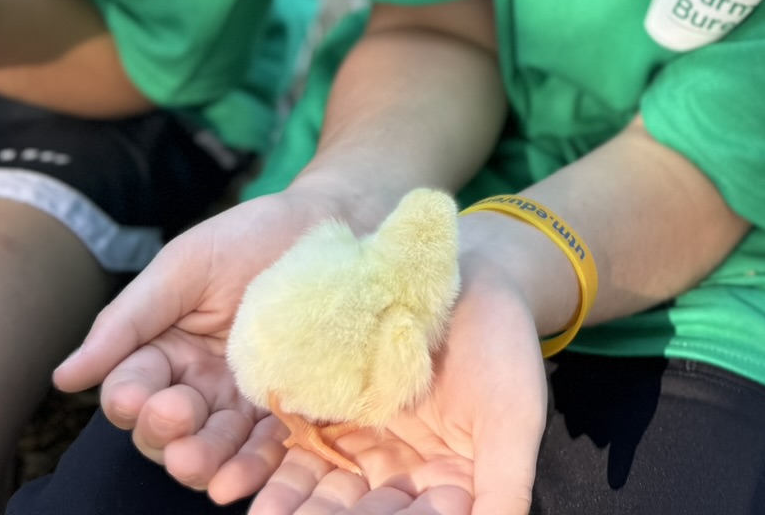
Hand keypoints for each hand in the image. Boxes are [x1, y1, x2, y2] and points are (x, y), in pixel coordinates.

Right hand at [53, 183, 353, 500]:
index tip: (139, 398)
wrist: (334, 225)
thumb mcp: (185, 266)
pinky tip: (241, 479)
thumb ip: (127, 320)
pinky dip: (251, 468)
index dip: (130, 401)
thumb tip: (64, 378)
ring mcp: (243, 403)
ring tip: (204, 466)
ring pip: (211, 448)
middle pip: (166, 431)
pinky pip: (266, 449)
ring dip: (203, 462)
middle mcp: (198, 385)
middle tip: (178, 420)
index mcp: (165, 351)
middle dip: (166, 434)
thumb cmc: (253, 236)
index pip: (132, 390)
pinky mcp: (291, 410)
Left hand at [246, 243, 548, 514]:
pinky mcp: (336, 412)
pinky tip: (249, 478)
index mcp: (451, 486)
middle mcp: (405, 475)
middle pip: (364, 512)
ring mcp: (367, 445)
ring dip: (296, 504)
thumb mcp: (514, 418)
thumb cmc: (505, 345)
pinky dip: (279, 466)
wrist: (469, 274)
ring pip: (327, 487)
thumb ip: (505, 488)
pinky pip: (303, 446)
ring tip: (264, 513)